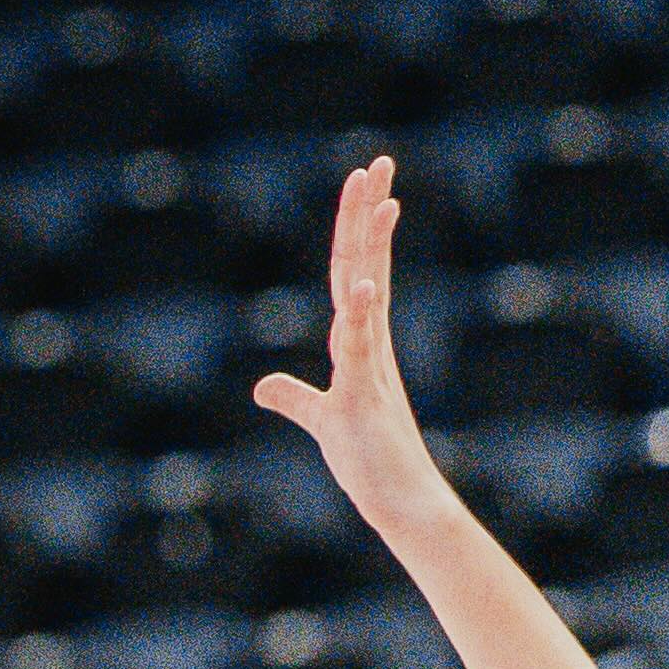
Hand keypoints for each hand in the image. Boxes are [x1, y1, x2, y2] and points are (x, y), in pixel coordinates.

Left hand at [251, 159, 457, 532]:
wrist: (404, 506)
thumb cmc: (371, 462)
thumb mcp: (323, 419)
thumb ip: (295, 398)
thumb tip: (264, 386)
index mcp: (360, 341)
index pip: (356, 270)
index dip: (358, 227)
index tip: (367, 182)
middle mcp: (370, 343)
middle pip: (365, 265)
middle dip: (369, 213)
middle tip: (380, 161)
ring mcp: (370, 366)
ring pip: (368, 293)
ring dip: (372, 247)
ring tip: (381, 200)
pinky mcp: (364, 398)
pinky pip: (360, 350)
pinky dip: (359, 316)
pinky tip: (361, 287)